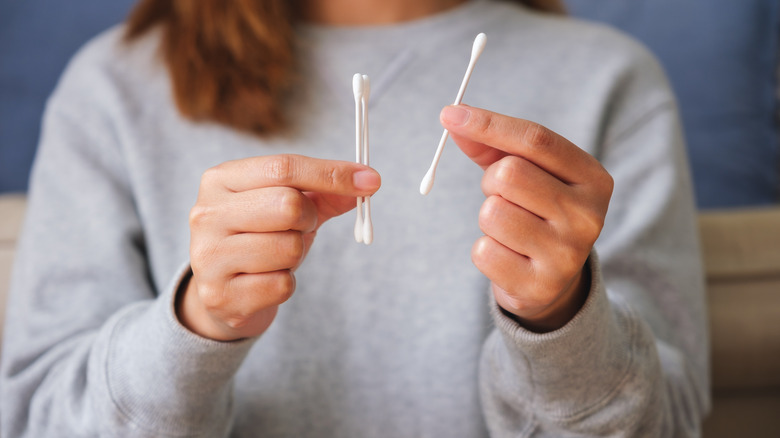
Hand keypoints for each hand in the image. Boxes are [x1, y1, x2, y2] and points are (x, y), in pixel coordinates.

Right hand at [179, 154, 380, 340]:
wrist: (224, 292)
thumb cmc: (260, 237)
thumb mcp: (289, 206)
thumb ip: (325, 192)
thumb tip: (367, 182)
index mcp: (221, 179)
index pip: (284, 167)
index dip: (332, 173)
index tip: (371, 181)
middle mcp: (206, 213)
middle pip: (288, 205)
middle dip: (308, 219)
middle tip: (300, 227)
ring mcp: (209, 256)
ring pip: (289, 248)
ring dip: (296, 254)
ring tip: (276, 256)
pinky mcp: (220, 295)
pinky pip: (282, 285)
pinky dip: (286, 283)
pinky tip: (266, 281)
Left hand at [441, 105, 612, 331]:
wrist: (553, 281)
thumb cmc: (535, 212)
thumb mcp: (527, 173)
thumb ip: (492, 145)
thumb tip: (453, 116)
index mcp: (593, 178)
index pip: (536, 140)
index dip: (489, 124)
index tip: (449, 113)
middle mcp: (588, 216)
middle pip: (509, 174)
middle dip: (491, 181)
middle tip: (502, 196)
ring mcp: (567, 254)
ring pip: (492, 213)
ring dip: (487, 218)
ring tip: (509, 228)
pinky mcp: (540, 285)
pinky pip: (483, 251)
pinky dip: (485, 250)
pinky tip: (507, 255)